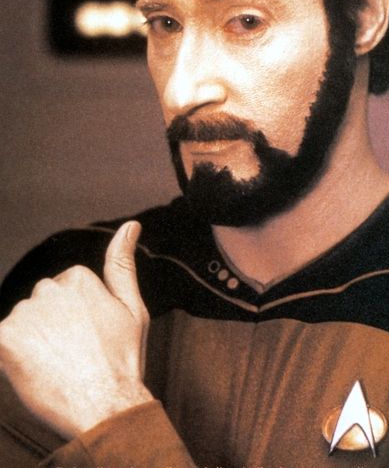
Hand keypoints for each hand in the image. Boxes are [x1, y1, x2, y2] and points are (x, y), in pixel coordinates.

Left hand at [0, 221, 152, 438]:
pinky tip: (31, 372)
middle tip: (73, 357)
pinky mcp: (4, 340)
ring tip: (57, 369)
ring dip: (31, 345)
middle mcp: (48, 288)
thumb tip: (131, 225)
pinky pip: (1, 344)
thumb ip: (122, 263)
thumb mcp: (132, 308)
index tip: (88, 341)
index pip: (62, 293)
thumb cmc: (122, 361)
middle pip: (39, 307)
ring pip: (20, 326)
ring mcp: (25, 314)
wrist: (107, 406)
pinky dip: (11, 359)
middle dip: (50, 329)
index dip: (74, 322)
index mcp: (78, 277)